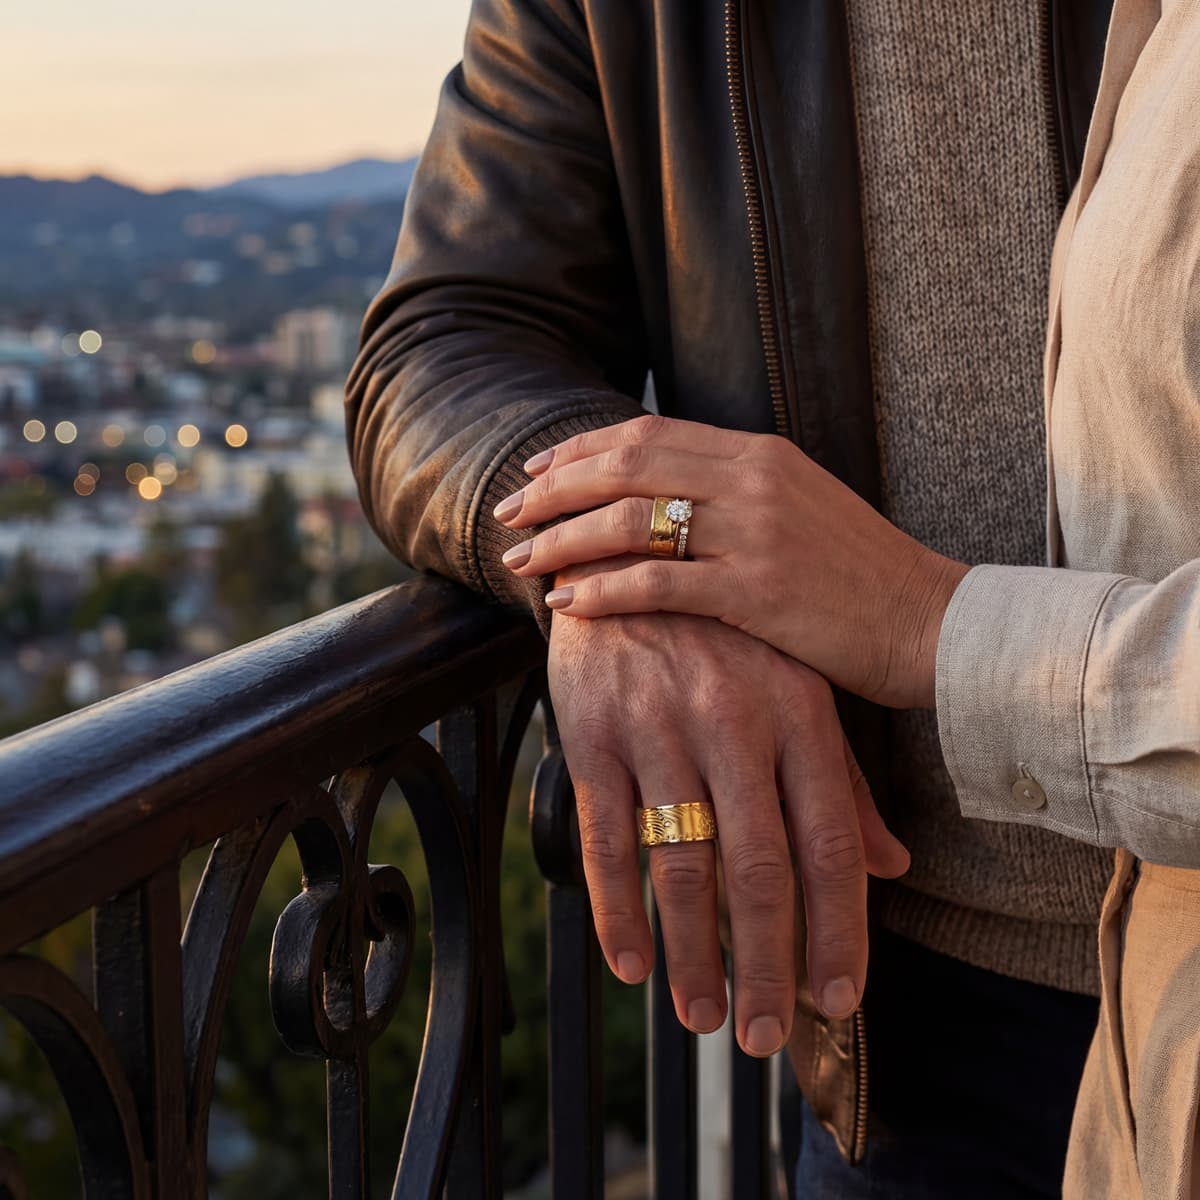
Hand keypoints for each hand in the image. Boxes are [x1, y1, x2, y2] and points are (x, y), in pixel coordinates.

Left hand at [497, 415, 969, 708]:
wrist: (932, 621)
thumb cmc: (861, 573)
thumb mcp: (801, 504)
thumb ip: (734, 489)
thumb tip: (664, 493)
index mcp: (759, 454)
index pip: (648, 434)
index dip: (582, 449)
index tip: (537, 469)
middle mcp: (751, 481)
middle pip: (624, 467)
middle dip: (553, 488)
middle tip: (507, 511)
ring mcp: (754, 534)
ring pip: (629, 522)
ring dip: (562, 539)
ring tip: (520, 560)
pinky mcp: (757, 593)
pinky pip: (657, 585)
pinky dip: (602, 590)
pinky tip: (567, 602)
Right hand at [547, 574, 908, 1054]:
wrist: (623, 557)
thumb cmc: (725, 636)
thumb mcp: (798, 687)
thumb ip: (843, 779)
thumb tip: (894, 864)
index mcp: (799, 712)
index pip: (831, 844)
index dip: (838, 932)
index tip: (837, 1000)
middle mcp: (734, 721)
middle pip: (759, 870)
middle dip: (767, 965)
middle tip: (763, 1035)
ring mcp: (659, 727)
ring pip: (681, 865)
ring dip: (693, 954)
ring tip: (704, 1014)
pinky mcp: (593, 733)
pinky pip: (605, 838)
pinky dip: (616, 908)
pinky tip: (630, 961)